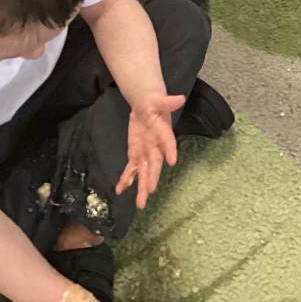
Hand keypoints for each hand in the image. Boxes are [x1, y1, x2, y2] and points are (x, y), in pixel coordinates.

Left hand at [116, 90, 183, 208]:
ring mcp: (145, 152)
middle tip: (150, 191)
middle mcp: (156, 146)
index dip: (170, 150)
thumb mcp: (158, 99)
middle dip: (152, 177)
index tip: (172, 161)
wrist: (146, 106)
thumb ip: (167, 101)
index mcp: (163, 131)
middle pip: (155, 163)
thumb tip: (180, 98)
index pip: (168, 141)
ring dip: (141, 187)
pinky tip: (120, 190)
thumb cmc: (154, 101)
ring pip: (144, 172)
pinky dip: (126, 180)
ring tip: (140, 203)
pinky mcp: (136, 154)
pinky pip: (131, 169)